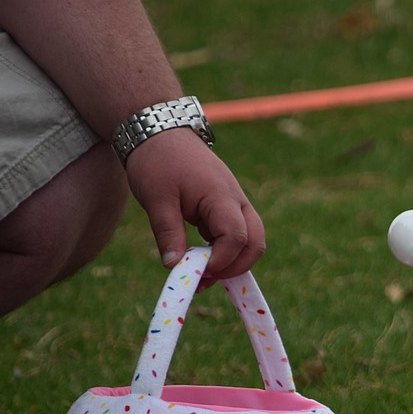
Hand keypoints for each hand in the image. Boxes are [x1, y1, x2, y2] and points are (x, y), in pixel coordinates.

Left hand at [125, 128, 264, 282]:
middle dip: (236, 267)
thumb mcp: (156, 199)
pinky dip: (225, 252)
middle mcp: (237, 201)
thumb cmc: (158, 163)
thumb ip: (167, 233)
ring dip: (233, 261)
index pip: (236, 237)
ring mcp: (236, 204)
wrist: (162, 134)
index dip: (221, 260)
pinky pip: (238, 235)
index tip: (197, 272)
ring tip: (201, 273)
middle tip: (204, 279)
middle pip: (256, 243)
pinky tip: (202, 259)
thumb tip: (173, 267)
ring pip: (251, 241)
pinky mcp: (228, 208)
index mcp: (221, 196)